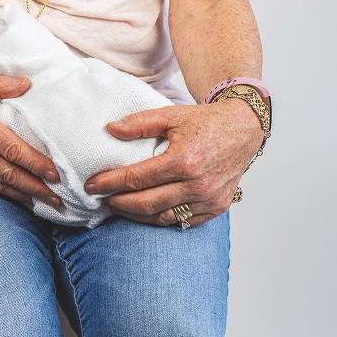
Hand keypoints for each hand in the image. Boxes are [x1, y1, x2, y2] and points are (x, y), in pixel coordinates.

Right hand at [0, 71, 61, 205]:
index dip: (34, 163)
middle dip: (35, 187)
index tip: (53, 173)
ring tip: (43, 202)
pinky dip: (1, 193)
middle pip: (8, 172)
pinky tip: (16, 197)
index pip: (11, 148)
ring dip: (21, 195)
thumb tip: (25, 83)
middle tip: (57, 197)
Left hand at [84, 99, 264, 226]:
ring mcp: (209, 199)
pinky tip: (144, 212)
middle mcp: (197, 184)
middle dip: (118, 202)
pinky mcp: (217, 208)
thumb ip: (139, 123)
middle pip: (146, 203)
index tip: (91, 185)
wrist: (244, 129)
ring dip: (135, 215)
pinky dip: (159, 219)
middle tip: (101, 197)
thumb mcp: (171, 115)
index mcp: (184, 160)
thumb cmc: (205, 121)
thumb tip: (110, 129)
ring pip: (162, 217)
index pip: (136, 178)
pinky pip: (182, 221)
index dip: (110, 183)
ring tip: (118, 206)